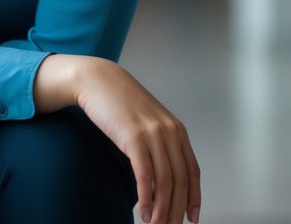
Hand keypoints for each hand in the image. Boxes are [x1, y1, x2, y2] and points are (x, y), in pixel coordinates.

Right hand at [36, 55, 200, 223]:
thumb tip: (159, 171)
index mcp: (176, 130)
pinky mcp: (133, 137)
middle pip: (179, 181)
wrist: (97, 80)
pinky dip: (146, 198)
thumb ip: (157, 141)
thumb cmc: (118, 102)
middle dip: (177, 209)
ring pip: (164, 182)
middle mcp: (169, 133)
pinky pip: (145, 175)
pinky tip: (144, 211)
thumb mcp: (146, 120)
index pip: (192, 172)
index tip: (192, 217)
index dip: (194, 198)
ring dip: (162, 209)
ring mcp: (152, 134)